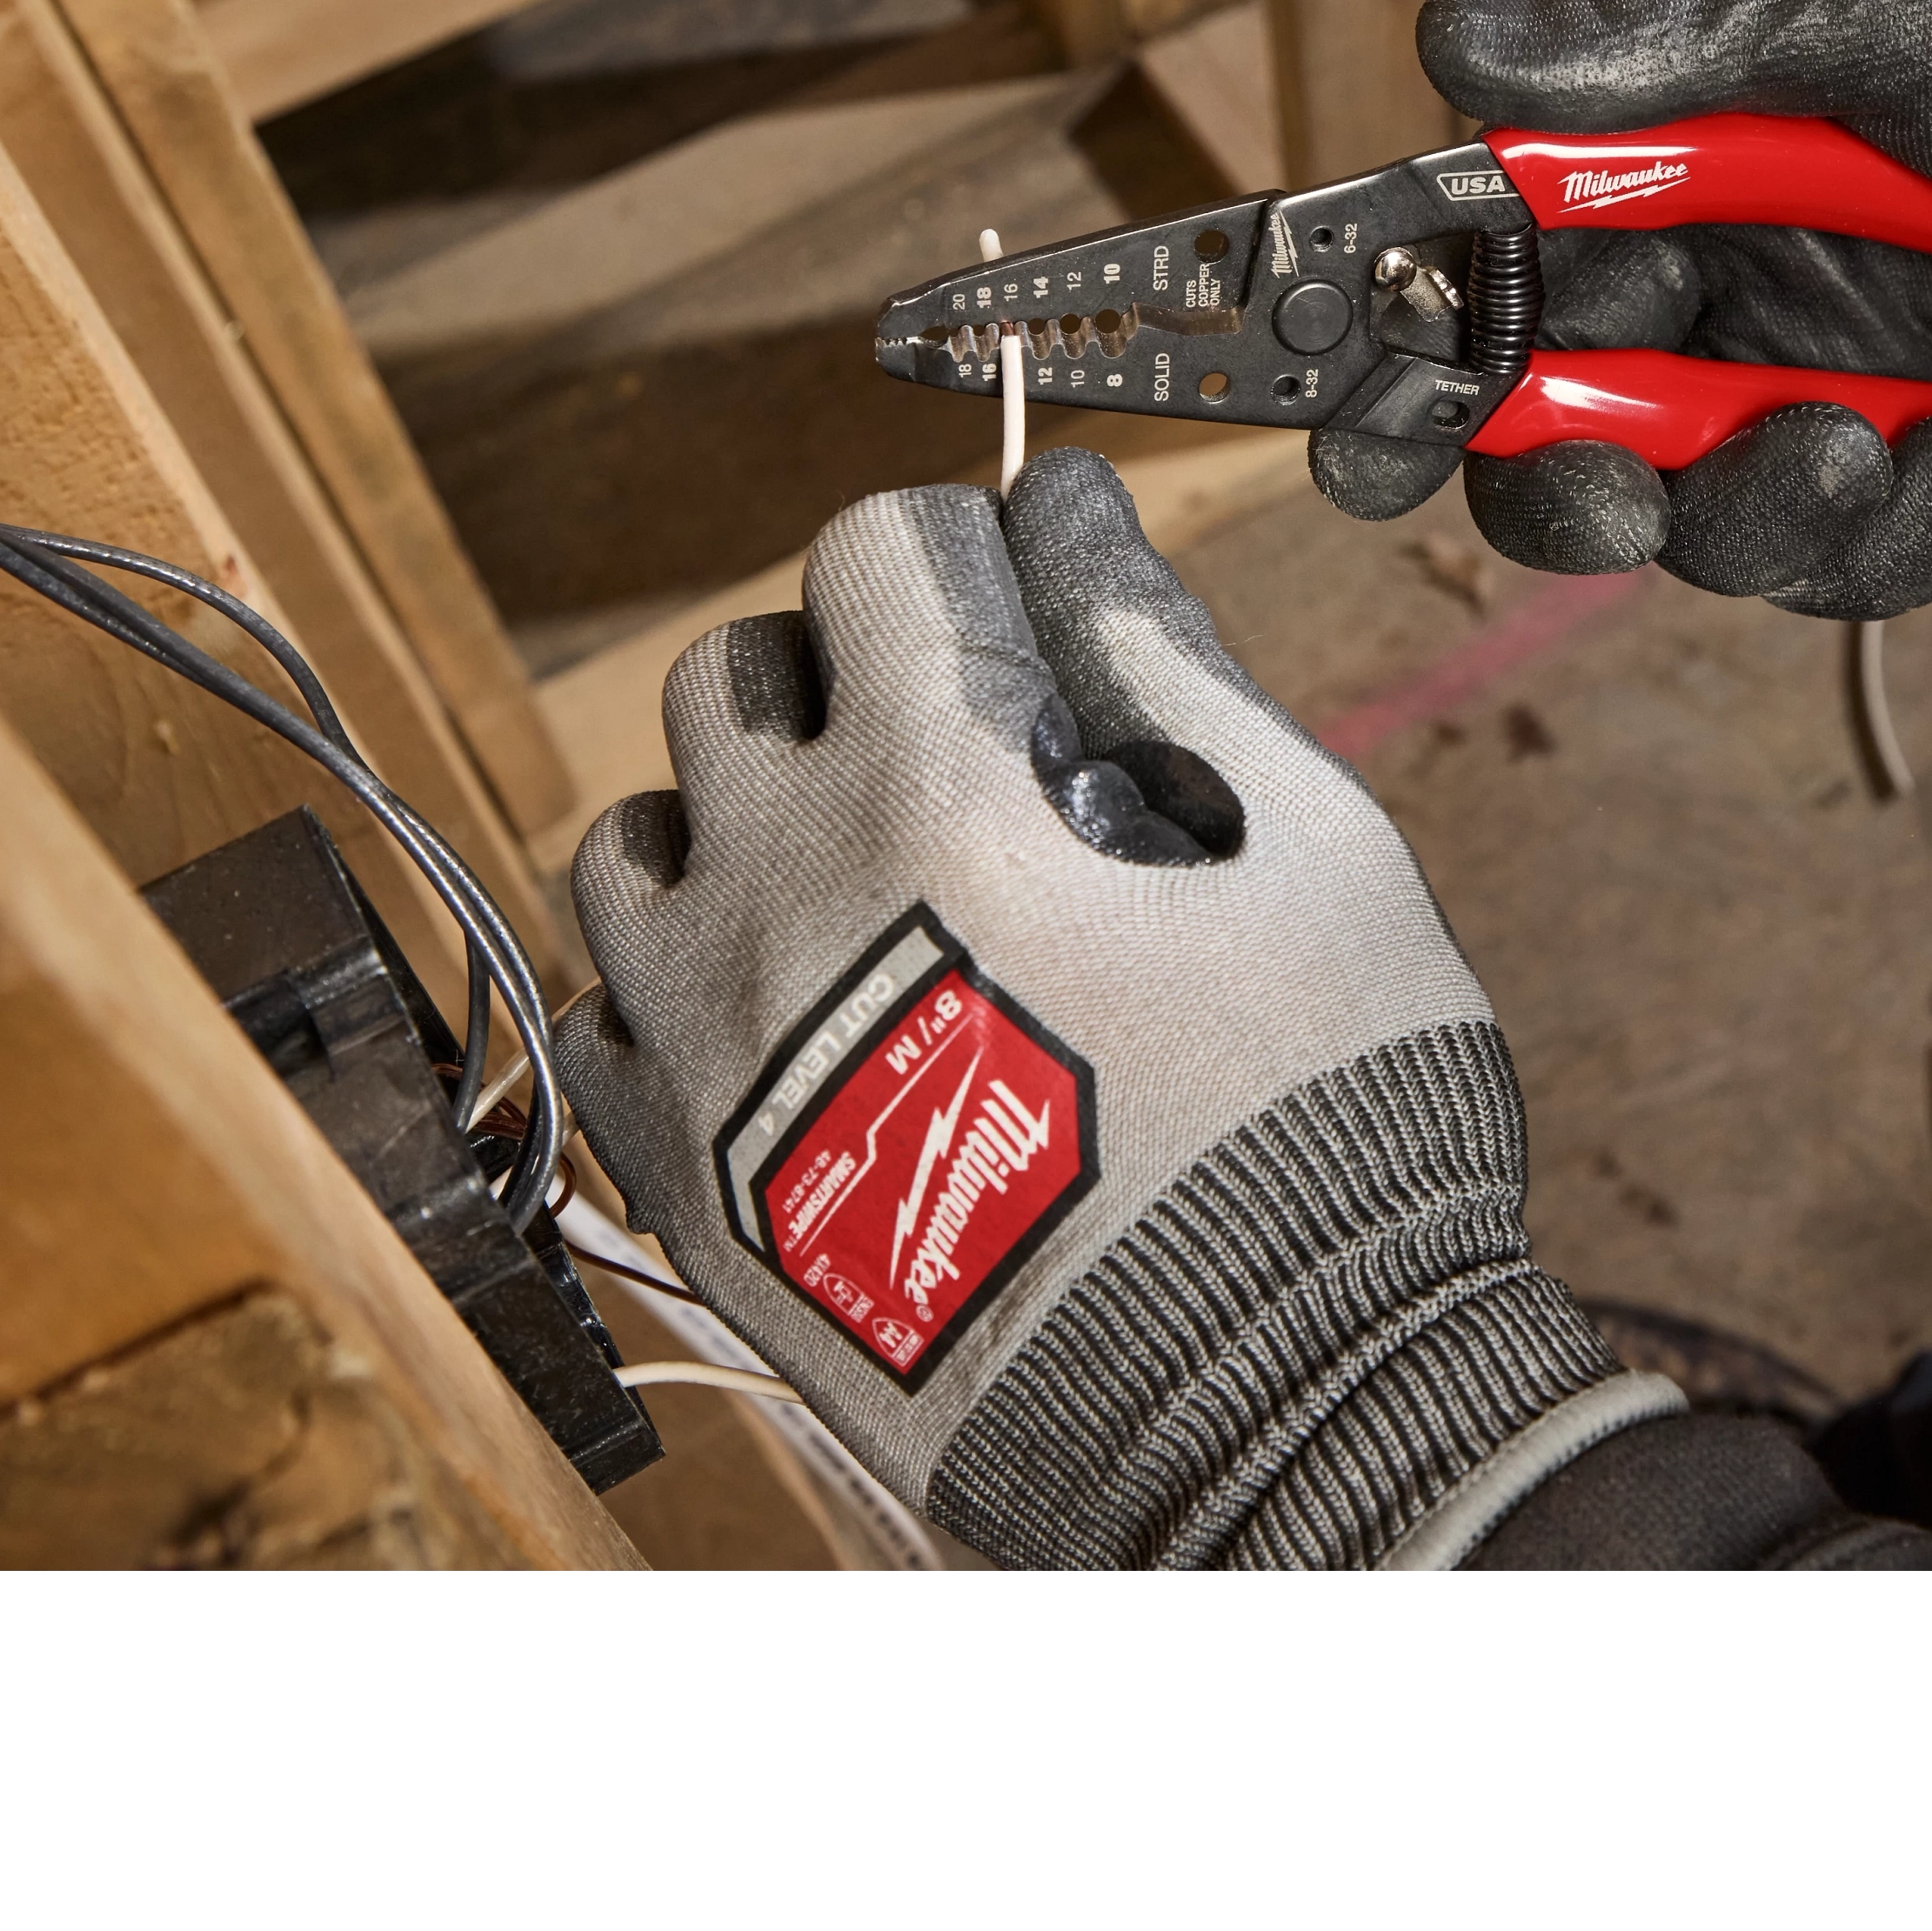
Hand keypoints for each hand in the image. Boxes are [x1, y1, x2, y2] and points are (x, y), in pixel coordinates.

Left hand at [554, 450, 1670, 1570]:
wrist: (1278, 1414)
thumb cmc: (1325, 1126)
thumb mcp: (1309, 849)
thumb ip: (1168, 657)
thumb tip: (1077, 516)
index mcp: (946, 792)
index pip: (879, 549)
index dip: (966, 547)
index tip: (1022, 595)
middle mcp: (788, 896)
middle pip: (732, 672)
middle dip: (842, 667)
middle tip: (960, 744)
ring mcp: (713, 1045)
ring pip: (636, 836)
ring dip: (738, 818)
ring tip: (868, 877)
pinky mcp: (691, 1183)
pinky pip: (606, 1021)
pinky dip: (678, 984)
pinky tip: (798, 1007)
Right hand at [1317, 0, 1931, 616]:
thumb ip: (1665, 31)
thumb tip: (1445, 39)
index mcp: (1655, 125)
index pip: (1471, 245)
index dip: (1397, 339)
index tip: (1374, 419)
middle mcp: (1705, 255)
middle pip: (1544, 427)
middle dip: (1565, 488)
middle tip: (1620, 500)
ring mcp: (1803, 360)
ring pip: (1689, 517)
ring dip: (1759, 515)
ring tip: (1871, 453)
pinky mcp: (1903, 445)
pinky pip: (1837, 552)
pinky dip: (1893, 536)